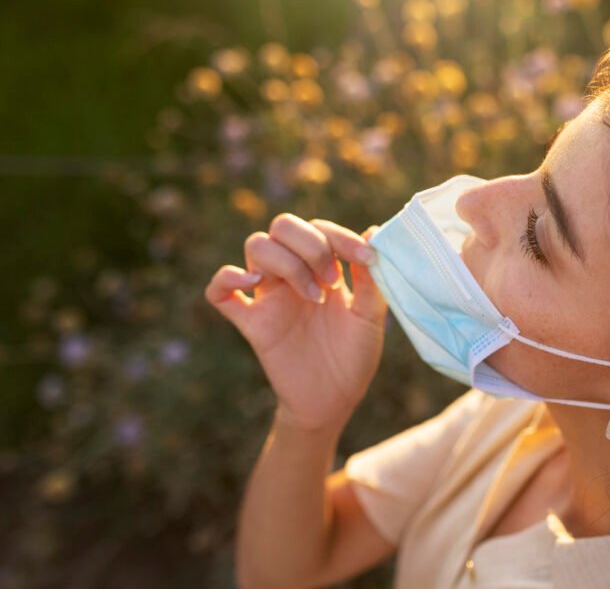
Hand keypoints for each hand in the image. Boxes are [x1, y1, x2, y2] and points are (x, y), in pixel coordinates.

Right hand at [205, 214, 387, 431]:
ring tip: (314, 296)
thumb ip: (371, 278)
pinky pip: (218, 292)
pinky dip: (227, 279)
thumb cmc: (354, 355)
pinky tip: (253, 284)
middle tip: (333, 281)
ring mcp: (269, 296)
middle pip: (283, 226)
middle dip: (311, 245)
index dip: (340, 236)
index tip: (365, 259)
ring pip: (256, 246)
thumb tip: (374, 231)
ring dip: (287, 262)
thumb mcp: (370, 316)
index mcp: (322, 267)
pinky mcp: (251, 323)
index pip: (319, 228)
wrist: (334, 400)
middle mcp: (293, 274)